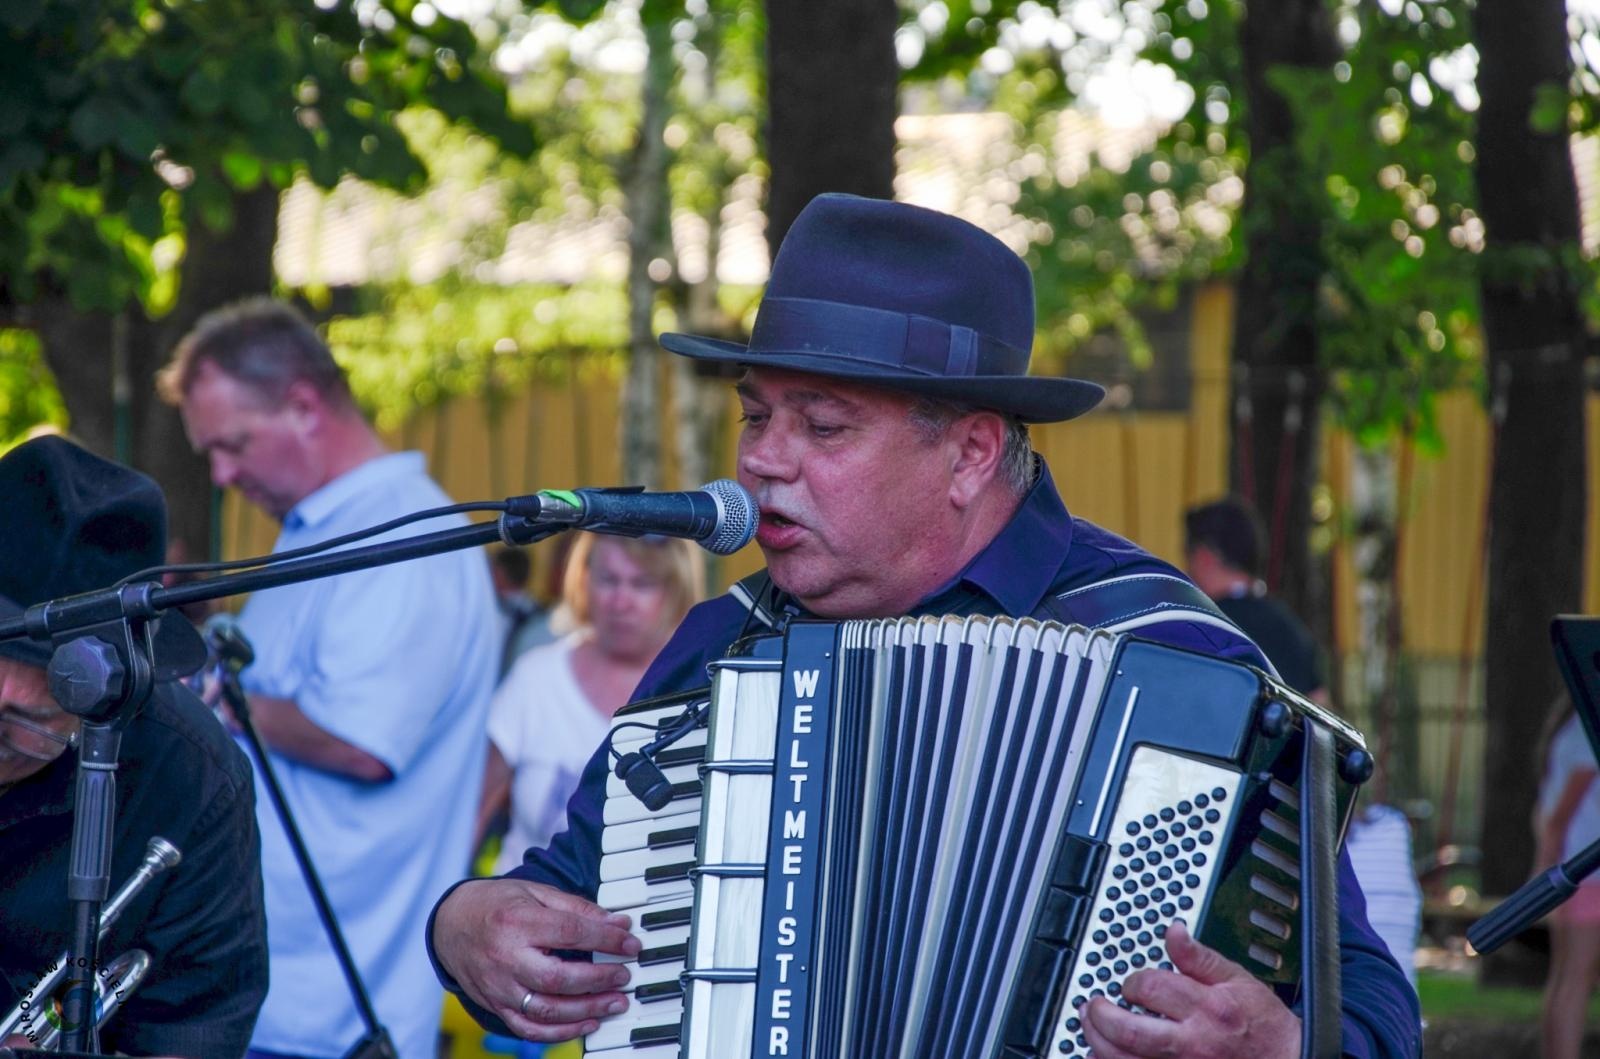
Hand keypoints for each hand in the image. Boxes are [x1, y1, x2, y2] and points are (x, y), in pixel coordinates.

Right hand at [431, 877, 640, 1041]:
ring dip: (586, 1010)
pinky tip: (587, 1023)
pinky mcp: (495, 1006)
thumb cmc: (498, 905)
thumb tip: (618, 924)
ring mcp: (498, 987)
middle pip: (557, 977)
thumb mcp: (535, 893)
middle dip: (598, 980)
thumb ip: (577, 908)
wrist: (450, 924)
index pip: (570, 933)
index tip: (631, 943)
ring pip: (545, 1009)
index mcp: (517, 922)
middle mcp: (505, 958)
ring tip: (615, 1003)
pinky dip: (560, 1032)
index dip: (606, 940)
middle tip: (625, 977)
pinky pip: (529, 1028)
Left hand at [1080, 921, 1300, 1058]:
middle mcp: (1192, 1043)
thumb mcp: (1238, 979)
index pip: (1150, 989)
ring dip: (1098, 1042)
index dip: (1132, 982)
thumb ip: (1200, 957)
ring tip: (1091, 1027)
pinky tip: (1103, 1056)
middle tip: (1093, 1006)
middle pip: (1128, 1031)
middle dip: (1101, 1015)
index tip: (1132, 985)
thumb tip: (1173, 931)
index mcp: (1206, 1008)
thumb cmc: (1263, 1025)